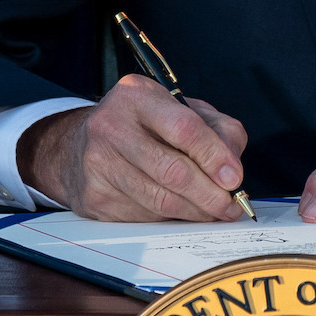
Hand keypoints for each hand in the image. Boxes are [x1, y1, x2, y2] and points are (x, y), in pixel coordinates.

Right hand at [19, 75, 249, 221]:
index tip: (235, 178)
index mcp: (137, 96)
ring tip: (214, 211)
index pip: (184, 128)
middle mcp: (111, 126)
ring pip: (160, 200)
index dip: (214, 156)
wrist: (80, 146)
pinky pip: (144, 216)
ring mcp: (98, 164)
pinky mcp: (94, 197)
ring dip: (195, 211)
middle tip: (231, 205)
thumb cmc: (142, 126)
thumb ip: (217, 130)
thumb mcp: (182, 110)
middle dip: (210, 194)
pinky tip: (180, 210)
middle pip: (172, 171)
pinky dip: (170, 218)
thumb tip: (232, 169)